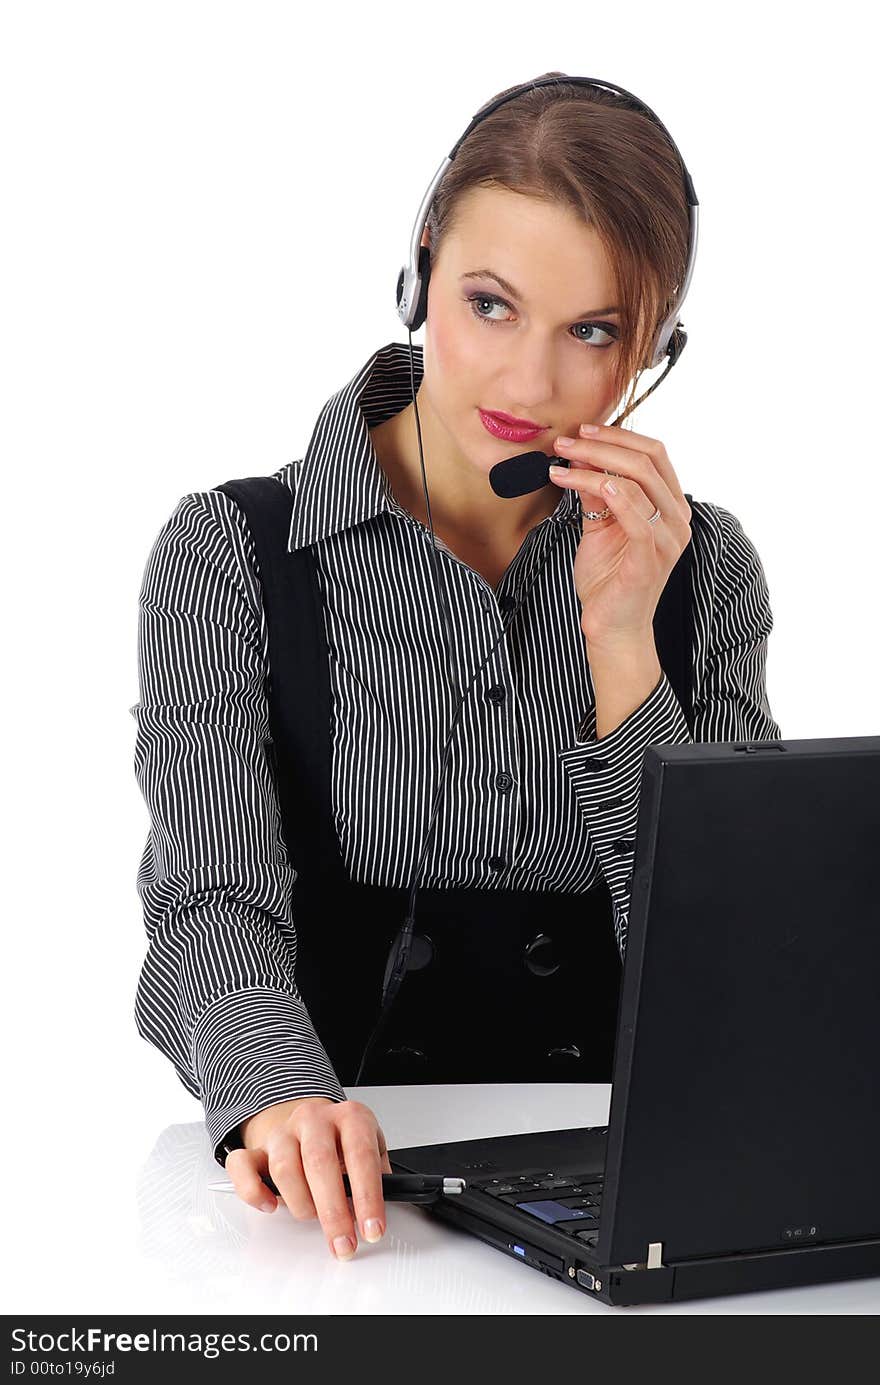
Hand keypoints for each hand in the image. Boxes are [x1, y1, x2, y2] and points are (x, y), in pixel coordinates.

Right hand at [226, 1096, 393, 1259]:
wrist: (313, 1121)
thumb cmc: (343, 1142)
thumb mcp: (372, 1148)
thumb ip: (378, 1175)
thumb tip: (381, 1212)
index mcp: (350, 1117)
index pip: (361, 1155)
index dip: (368, 1196)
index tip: (372, 1229)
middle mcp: (314, 1119)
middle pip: (320, 1163)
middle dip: (333, 1212)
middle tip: (344, 1243)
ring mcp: (284, 1132)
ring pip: (284, 1168)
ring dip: (302, 1204)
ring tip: (314, 1218)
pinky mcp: (257, 1148)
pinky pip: (243, 1166)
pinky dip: (254, 1191)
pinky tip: (271, 1205)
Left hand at [548, 423, 692, 649]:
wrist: (612, 627)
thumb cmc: (608, 579)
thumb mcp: (599, 527)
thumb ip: (597, 493)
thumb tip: (582, 457)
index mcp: (670, 507)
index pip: (655, 454)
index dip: (619, 436)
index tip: (582, 431)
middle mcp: (677, 520)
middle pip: (648, 461)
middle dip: (603, 444)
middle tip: (567, 441)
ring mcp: (667, 540)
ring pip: (636, 483)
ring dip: (593, 466)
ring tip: (559, 464)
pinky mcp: (651, 559)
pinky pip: (635, 516)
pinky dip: (607, 492)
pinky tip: (579, 482)